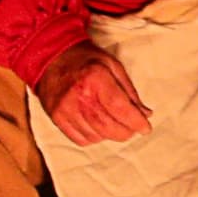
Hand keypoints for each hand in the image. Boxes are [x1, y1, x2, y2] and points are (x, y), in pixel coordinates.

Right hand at [31, 38, 150, 145]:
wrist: (51, 57)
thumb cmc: (85, 59)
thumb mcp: (113, 65)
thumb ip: (129, 91)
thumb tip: (146, 114)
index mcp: (95, 78)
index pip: (120, 108)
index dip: (136, 121)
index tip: (146, 128)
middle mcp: (79, 96)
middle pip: (108, 127)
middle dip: (126, 132)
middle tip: (133, 127)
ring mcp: (65, 109)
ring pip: (96, 136)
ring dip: (110, 134)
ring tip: (113, 122)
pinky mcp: (56, 118)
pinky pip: (81, 139)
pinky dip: (94, 137)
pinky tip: (97, 125)